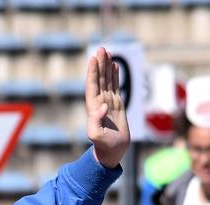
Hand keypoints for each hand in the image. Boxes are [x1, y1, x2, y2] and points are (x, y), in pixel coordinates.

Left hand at [86, 47, 130, 168]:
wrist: (113, 151)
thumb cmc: (104, 145)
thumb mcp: (96, 136)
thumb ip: (96, 122)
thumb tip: (102, 106)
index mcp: (93, 108)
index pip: (92, 86)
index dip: (92, 73)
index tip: (93, 59)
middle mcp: (99, 103)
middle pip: (99, 79)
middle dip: (99, 64)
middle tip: (101, 48)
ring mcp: (108, 102)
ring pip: (107, 80)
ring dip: (106, 67)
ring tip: (107, 52)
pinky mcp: (117, 104)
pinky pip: (115, 86)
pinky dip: (114, 75)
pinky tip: (114, 65)